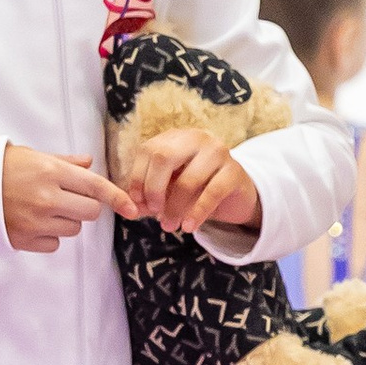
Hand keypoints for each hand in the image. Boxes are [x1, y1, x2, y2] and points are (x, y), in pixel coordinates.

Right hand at [2, 142, 131, 253]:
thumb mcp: (32, 155)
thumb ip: (64, 162)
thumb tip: (89, 164)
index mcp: (51, 172)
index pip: (95, 186)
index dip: (117, 198)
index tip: (131, 209)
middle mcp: (48, 197)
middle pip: (90, 213)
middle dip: (85, 207)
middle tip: (68, 199)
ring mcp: (37, 221)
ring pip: (73, 229)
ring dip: (66, 221)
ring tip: (44, 209)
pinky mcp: (25, 240)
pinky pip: (54, 243)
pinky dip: (49, 236)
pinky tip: (33, 223)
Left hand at [123, 125, 261, 240]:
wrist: (235, 195)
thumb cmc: (196, 189)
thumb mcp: (169, 189)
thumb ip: (150, 196)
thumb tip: (131, 208)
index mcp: (176, 137)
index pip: (148, 150)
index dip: (138, 178)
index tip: (137, 202)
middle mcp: (196, 138)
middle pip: (163, 157)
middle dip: (153, 189)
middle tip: (153, 212)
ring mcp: (218, 152)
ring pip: (188, 179)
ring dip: (175, 208)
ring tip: (169, 225)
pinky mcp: (235, 171)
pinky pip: (212, 193)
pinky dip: (197, 213)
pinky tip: (188, 227)